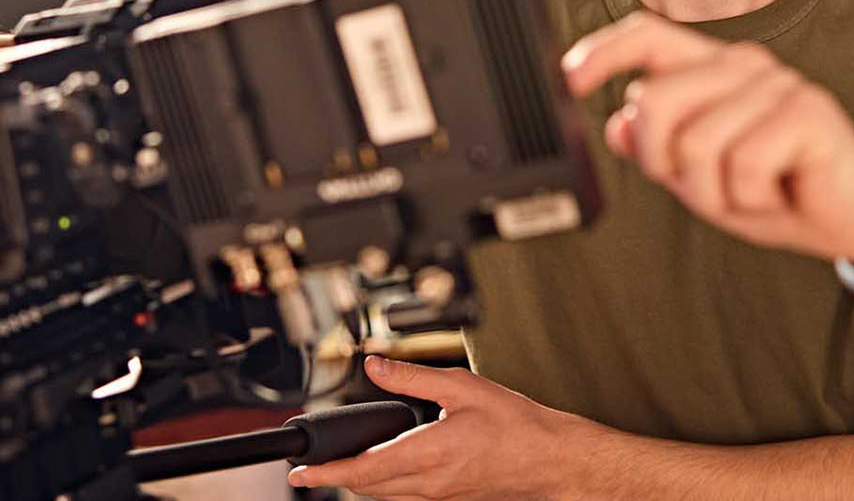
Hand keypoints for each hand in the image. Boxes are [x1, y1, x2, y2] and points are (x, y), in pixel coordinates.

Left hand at [287, 356, 601, 500]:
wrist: (552, 460)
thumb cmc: (517, 426)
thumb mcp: (462, 387)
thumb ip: (413, 377)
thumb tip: (375, 366)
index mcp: (428, 454)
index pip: (362, 470)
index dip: (326, 474)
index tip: (301, 473)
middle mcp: (429, 483)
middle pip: (367, 488)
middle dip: (337, 479)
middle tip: (313, 469)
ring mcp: (440, 495)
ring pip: (386, 495)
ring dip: (361, 482)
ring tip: (342, 468)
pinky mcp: (451, 498)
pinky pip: (407, 496)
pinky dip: (386, 484)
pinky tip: (388, 468)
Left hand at [561, 11, 853, 264]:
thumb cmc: (777, 188)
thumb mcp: (702, 174)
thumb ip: (660, 147)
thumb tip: (617, 123)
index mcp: (713, 69)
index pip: (648, 36)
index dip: (602, 52)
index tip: (568, 78)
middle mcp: (743, 64)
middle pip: (656, 101)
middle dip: (662, 161)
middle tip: (701, 187)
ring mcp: (777, 85)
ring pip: (697, 145)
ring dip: (715, 193)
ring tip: (750, 192)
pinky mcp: (807, 113)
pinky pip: (743, 165)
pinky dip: (751, 198)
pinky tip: (776, 194)